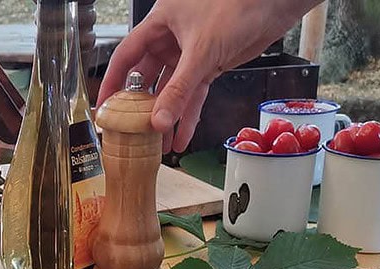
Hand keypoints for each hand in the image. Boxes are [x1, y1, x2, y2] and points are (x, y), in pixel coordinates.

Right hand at [97, 0, 320, 152]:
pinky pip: (194, 94)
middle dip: (141, 107)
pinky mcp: (210, 64)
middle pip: (147, 77)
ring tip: (157, 144)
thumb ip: (179, 89)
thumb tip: (158, 121)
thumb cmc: (237, 5)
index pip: (126, 57)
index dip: (112, 83)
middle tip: (131, 132)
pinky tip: (183, 136)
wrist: (275, 3)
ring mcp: (191, 52)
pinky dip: (189, 114)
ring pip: (172, 89)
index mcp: (159, 24)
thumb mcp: (201, 52)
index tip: (104, 108)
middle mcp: (171, 38)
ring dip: (167, 116)